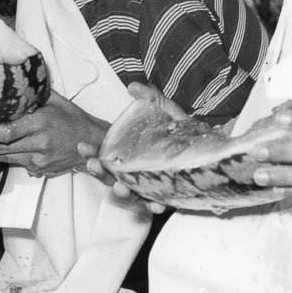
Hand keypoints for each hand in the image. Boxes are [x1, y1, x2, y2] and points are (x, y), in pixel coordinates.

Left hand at [0, 91, 108, 177]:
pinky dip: (4, 160)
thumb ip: (34, 93)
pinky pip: (18, 164)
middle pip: (2, 149)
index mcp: (40, 124)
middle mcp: (38, 144)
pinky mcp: (39, 169)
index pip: (8, 132)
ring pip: (6, 159)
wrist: (93, 143)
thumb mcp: (55, 101)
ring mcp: (39, 160)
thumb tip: (15, 77)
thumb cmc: (73, 119)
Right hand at [84, 82, 188, 212]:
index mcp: (129, 153)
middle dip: (99, 172)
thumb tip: (133, 86)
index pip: (104, 155)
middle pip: (110, 176)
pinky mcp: (166, 194)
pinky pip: (158, 204)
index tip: (82, 147)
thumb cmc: (181, 130)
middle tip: (95, 165)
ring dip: (122, 192)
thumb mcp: (164, 109)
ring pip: (130, 194)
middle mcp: (136, 171)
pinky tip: (155, 204)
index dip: (91, 152)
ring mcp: (149, 184)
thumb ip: (149, 96)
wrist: (209, 146)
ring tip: (120, 187)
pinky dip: (155, 206)